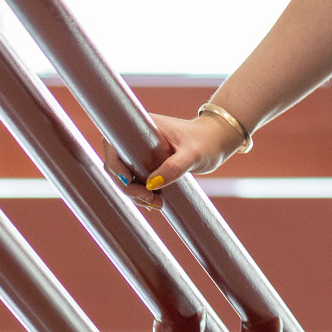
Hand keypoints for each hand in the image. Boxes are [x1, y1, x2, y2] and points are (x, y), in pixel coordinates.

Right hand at [103, 111, 242, 208]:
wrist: (218, 142)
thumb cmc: (207, 142)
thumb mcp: (194, 154)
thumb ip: (175, 167)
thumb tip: (151, 184)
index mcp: (142, 127)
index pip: (113, 146)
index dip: (115, 166)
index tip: (129, 182)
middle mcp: (136, 138)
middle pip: (116, 166)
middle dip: (128, 187)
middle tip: (150, 200)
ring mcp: (140, 151)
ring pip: (124, 176)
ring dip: (135, 193)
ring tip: (157, 204)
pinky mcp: (146, 163)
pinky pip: (135, 180)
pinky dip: (141, 192)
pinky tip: (155, 202)